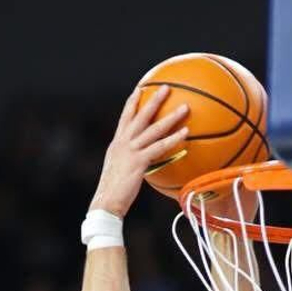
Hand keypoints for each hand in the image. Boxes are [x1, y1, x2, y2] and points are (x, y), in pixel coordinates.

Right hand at [91, 87, 190, 217]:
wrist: (106, 203)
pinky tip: (185, 133)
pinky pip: (159, 147)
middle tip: (166, 87)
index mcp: (117, 143)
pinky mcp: (138, 161)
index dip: (133, 102)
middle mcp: (122, 142)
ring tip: (185, 107)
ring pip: (154, 129)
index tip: (140, 89)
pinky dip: (173, 139)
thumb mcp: (119, 171)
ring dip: (171, 117)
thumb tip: (142, 162)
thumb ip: (129, 162)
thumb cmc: (113, 193)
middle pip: (140, 115)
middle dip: (153, 99)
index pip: (125, 117)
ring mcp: (130, 150)